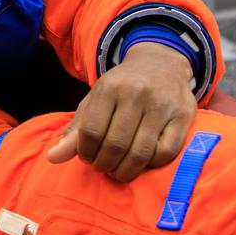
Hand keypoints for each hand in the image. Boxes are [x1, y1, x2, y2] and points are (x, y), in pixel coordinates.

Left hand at [46, 42, 195, 181]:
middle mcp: (136, 94)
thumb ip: (76, 130)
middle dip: (104, 164)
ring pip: (140, 153)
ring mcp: (161, 105)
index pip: (91, 131)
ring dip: (125, 170)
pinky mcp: (183, 116)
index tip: (86, 157)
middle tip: (102, 166)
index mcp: (109, 87)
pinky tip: (141, 162)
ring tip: (118, 170)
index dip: (85, 152)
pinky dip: (150, 164)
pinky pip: (165, 153)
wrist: (161, 64)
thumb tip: (52, 158)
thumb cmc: (122, 87)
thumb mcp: (95, 100)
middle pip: (115, 145)